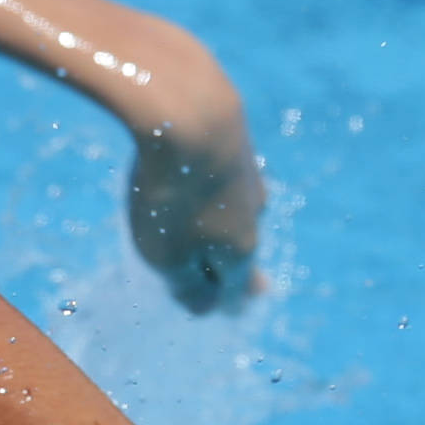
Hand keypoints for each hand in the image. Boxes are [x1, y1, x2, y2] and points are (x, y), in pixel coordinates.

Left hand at [126, 108, 264, 314]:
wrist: (193, 112)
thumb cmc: (174, 193)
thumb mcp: (167, 254)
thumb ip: (186, 284)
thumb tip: (206, 308)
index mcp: (240, 249)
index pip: (234, 287)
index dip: (228, 302)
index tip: (233, 313)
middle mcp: (253, 213)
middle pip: (242, 248)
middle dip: (239, 269)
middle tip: (257, 287)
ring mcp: (247, 175)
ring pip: (237, 209)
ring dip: (229, 227)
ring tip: (232, 237)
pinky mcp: (234, 141)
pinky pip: (222, 176)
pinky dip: (217, 187)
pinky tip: (213, 181)